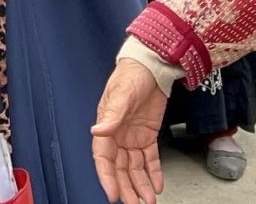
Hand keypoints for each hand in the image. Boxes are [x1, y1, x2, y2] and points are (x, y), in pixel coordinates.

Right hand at [92, 60, 168, 203]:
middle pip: (120, 168)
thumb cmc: (131, 75)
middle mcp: (118, 136)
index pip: (104, 158)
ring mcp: (133, 137)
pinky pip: (150, 159)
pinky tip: (158, 185)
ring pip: (135, 167)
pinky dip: (154, 172)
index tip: (113, 194)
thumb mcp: (122, 94)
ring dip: (141, 184)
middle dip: (126, 187)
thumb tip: (98, 131)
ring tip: (148, 200)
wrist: (151, 66)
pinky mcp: (147, 136)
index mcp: (107, 126)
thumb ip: (112, 115)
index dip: (107, 177)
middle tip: (134, 203)